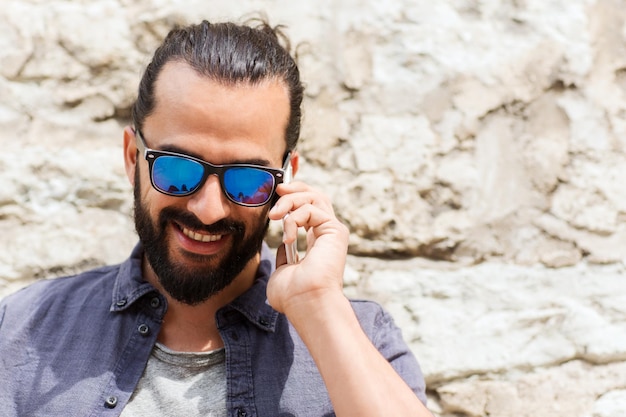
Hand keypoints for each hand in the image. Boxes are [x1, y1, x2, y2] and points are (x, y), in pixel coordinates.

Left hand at [266, 180, 348, 314]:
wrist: (306, 304)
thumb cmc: (293, 296)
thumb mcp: (281, 271)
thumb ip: (283, 255)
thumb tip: (283, 245)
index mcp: (317, 242)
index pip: (310, 208)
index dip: (294, 197)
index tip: (275, 196)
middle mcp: (328, 234)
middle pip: (316, 195)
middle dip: (295, 188)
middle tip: (277, 190)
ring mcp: (333, 231)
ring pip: (314, 197)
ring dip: (290, 201)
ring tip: (275, 215)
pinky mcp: (335, 230)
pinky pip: (311, 209)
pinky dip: (293, 219)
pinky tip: (288, 238)